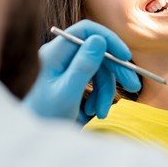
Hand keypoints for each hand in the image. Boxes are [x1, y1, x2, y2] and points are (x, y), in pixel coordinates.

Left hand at [23, 20, 140, 122]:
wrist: (34, 135)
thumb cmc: (44, 117)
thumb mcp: (67, 93)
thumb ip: (83, 66)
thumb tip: (99, 39)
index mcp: (55, 52)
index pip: (86, 31)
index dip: (109, 39)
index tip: (126, 56)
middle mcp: (62, 55)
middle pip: (97, 51)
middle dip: (115, 70)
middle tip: (134, 86)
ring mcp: (67, 66)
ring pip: (99, 68)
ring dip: (106, 91)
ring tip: (101, 113)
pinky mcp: (73, 78)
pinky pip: (94, 80)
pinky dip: (99, 95)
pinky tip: (93, 112)